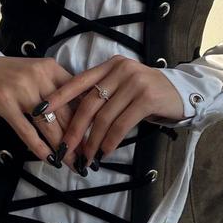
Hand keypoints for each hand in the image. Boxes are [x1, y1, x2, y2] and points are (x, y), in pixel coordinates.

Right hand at [0, 55, 81, 170]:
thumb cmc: (8, 74)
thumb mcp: (36, 74)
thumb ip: (56, 89)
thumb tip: (80, 116)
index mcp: (50, 68)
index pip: (77, 95)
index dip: (88, 118)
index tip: (96, 137)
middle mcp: (39, 76)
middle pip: (65, 112)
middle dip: (77, 138)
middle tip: (87, 157)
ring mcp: (21, 89)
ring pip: (48, 124)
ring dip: (61, 147)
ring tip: (71, 163)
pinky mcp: (5, 103)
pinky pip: (26, 130)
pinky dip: (39, 147)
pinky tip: (48, 159)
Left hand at [41, 54, 185, 168]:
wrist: (182, 93)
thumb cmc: (147, 94)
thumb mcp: (122, 87)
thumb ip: (102, 94)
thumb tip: (74, 120)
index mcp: (109, 66)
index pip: (78, 81)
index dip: (58, 97)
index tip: (40, 110)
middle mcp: (120, 70)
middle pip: (88, 103)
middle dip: (74, 129)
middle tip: (65, 148)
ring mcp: (134, 82)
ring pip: (104, 117)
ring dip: (93, 141)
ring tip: (86, 157)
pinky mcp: (147, 97)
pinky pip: (121, 124)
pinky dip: (110, 141)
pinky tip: (104, 152)